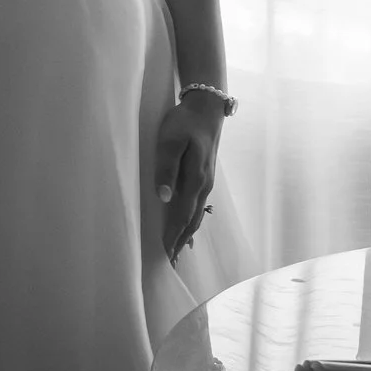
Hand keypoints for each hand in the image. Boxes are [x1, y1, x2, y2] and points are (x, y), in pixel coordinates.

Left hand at [154, 93, 223, 259]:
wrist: (206, 107)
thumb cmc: (185, 122)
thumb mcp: (170, 141)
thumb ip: (166, 168)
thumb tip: (164, 197)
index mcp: (195, 179)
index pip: (182, 216)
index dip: (172, 236)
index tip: (164, 255)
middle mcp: (204, 185)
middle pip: (191, 220)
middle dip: (180, 241)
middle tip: (169, 263)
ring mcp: (206, 181)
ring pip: (196, 214)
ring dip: (186, 233)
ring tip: (177, 251)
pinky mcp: (204, 176)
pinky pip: (198, 205)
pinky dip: (191, 221)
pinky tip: (187, 228)